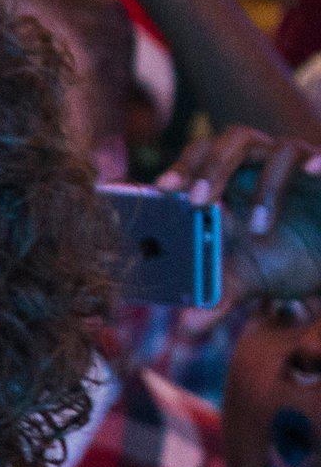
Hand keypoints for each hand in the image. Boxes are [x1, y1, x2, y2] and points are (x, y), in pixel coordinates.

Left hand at [160, 126, 320, 301]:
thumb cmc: (281, 262)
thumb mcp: (245, 282)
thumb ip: (216, 296)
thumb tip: (188, 325)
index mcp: (229, 186)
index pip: (199, 158)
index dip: (180, 167)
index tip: (161, 189)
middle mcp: (261, 168)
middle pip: (232, 142)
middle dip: (211, 167)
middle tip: (196, 202)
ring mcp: (299, 167)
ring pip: (278, 149)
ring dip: (263, 186)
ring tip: (258, 227)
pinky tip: (312, 171)